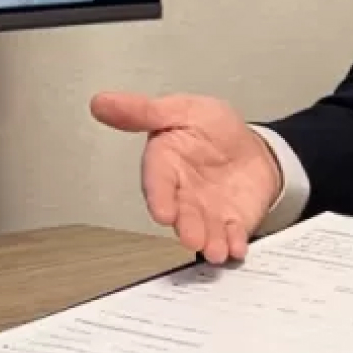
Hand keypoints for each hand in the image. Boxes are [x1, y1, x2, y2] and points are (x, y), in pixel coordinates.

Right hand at [89, 91, 282, 264]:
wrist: (251, 145)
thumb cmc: (211, 129)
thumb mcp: (180, 109)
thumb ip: (142, 110)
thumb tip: (101, 102)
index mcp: (166, 165)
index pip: (157, 182)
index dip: (159, 197)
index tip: (163, 212)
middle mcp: (183, 194)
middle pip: (182, 213)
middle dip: (187, 226)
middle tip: (193, 238)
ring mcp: (207, 211)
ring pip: (205, 230)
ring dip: (210, 242)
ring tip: (216, 250)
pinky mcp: (232, 222)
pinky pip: (233, 235)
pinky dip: (235, 243)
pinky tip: (237, 248)